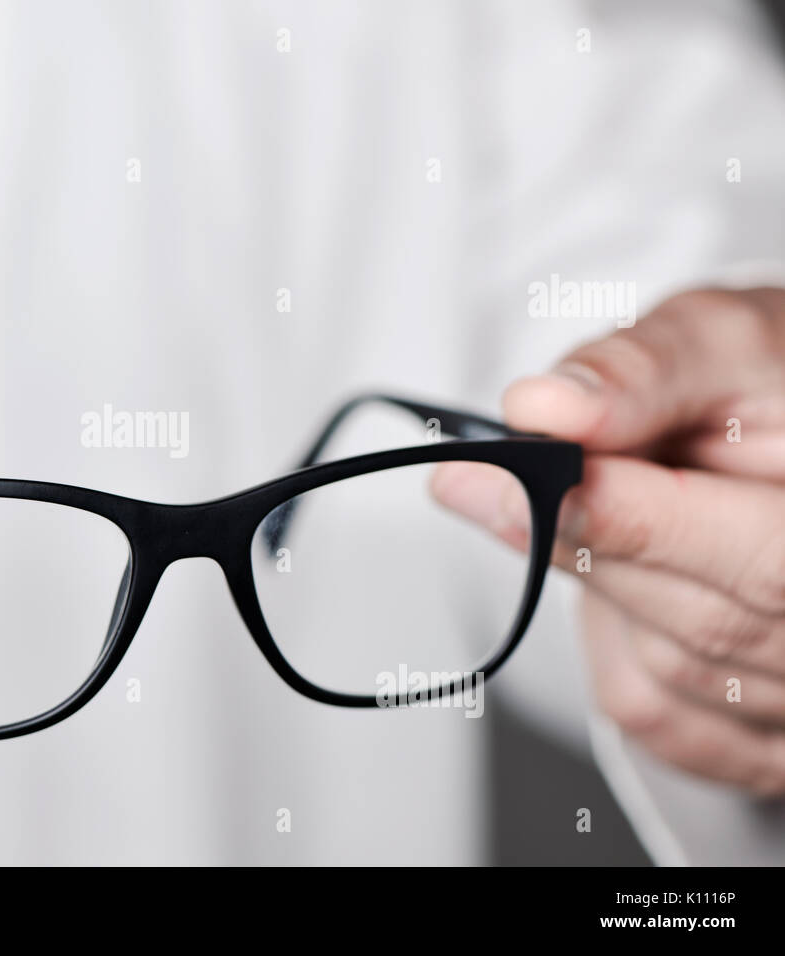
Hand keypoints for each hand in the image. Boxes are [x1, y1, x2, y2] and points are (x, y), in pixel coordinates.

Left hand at [433, 288, 784, 795]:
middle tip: (474, 480)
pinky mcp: (760, 735)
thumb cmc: (772, 387)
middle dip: (580, 542)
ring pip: (667, 668)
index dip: (630, 523)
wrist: (781, 432)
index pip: (763, 560)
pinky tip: (630, 577)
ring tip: (601, 506)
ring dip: (603, 584)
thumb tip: (540, 408)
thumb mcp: (723, 343)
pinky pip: (656, 714)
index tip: (521, 482)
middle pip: (703, 621)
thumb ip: (642, 373)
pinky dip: (614, 644)